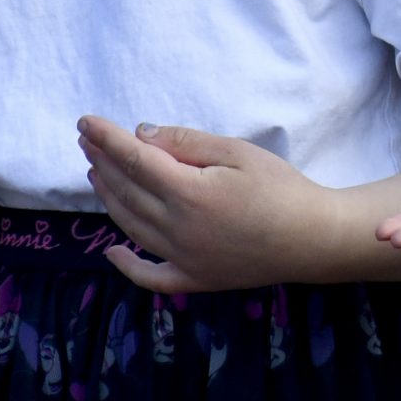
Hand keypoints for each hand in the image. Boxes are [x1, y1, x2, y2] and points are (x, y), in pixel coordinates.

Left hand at [78, 117, 332, 292]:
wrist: (314, 237)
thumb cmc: (283, 188)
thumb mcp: (239, 152)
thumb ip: (188, 144)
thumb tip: (142, 136)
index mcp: (189, 193)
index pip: (134, 160)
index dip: (107, 139)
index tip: (85, 122)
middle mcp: (176, 228)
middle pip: (127, 191)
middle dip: (103, 162)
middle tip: (87, 141)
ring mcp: (182, 258)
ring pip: (130, 226)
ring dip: (108, 198)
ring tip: (96, 174)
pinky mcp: (194, 278)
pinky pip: (150, 276)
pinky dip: (126, 266)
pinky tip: (111, 252)